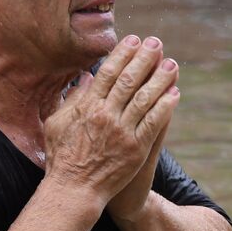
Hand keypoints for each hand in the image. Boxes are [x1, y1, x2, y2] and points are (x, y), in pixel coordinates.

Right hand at [43, 35, 180, 205]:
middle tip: (157, 43)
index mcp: (86, 107)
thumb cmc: (62, 157)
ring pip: (145, 99)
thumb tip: (85, 78)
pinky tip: (174, 94)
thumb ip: (71, 99)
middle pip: (129, 80)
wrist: (74, 190)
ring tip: (171, 64)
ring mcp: (121, 132)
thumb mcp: (57, 123)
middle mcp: (105, 116)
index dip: (123, 54)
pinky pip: (153, 123)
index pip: (108, 73)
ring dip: (160, 79)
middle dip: (144, 59)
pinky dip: (165, 107)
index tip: (134, 40)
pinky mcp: (135, 149)